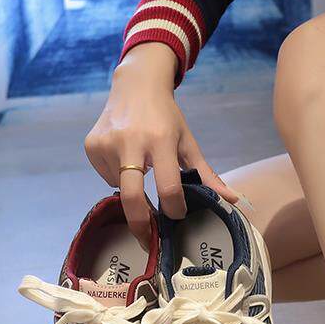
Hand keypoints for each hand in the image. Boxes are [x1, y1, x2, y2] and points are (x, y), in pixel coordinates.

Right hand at [84, 43, 238, 244]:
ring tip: (140, 169)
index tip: (177, 214)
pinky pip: (106, 177)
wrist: (135, 84)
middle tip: (148, 239)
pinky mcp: (91, 146)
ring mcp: (107, 144)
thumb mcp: (188, 143)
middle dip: (140, 225)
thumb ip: (207, 175)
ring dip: (132, 190)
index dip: (174, 208)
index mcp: (160, 141)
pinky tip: (124, 158)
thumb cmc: (166, 117)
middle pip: (132, 198)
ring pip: (119, 189)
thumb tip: (233, 201)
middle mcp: (130, 141)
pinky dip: (117, 177)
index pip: (168, 187)